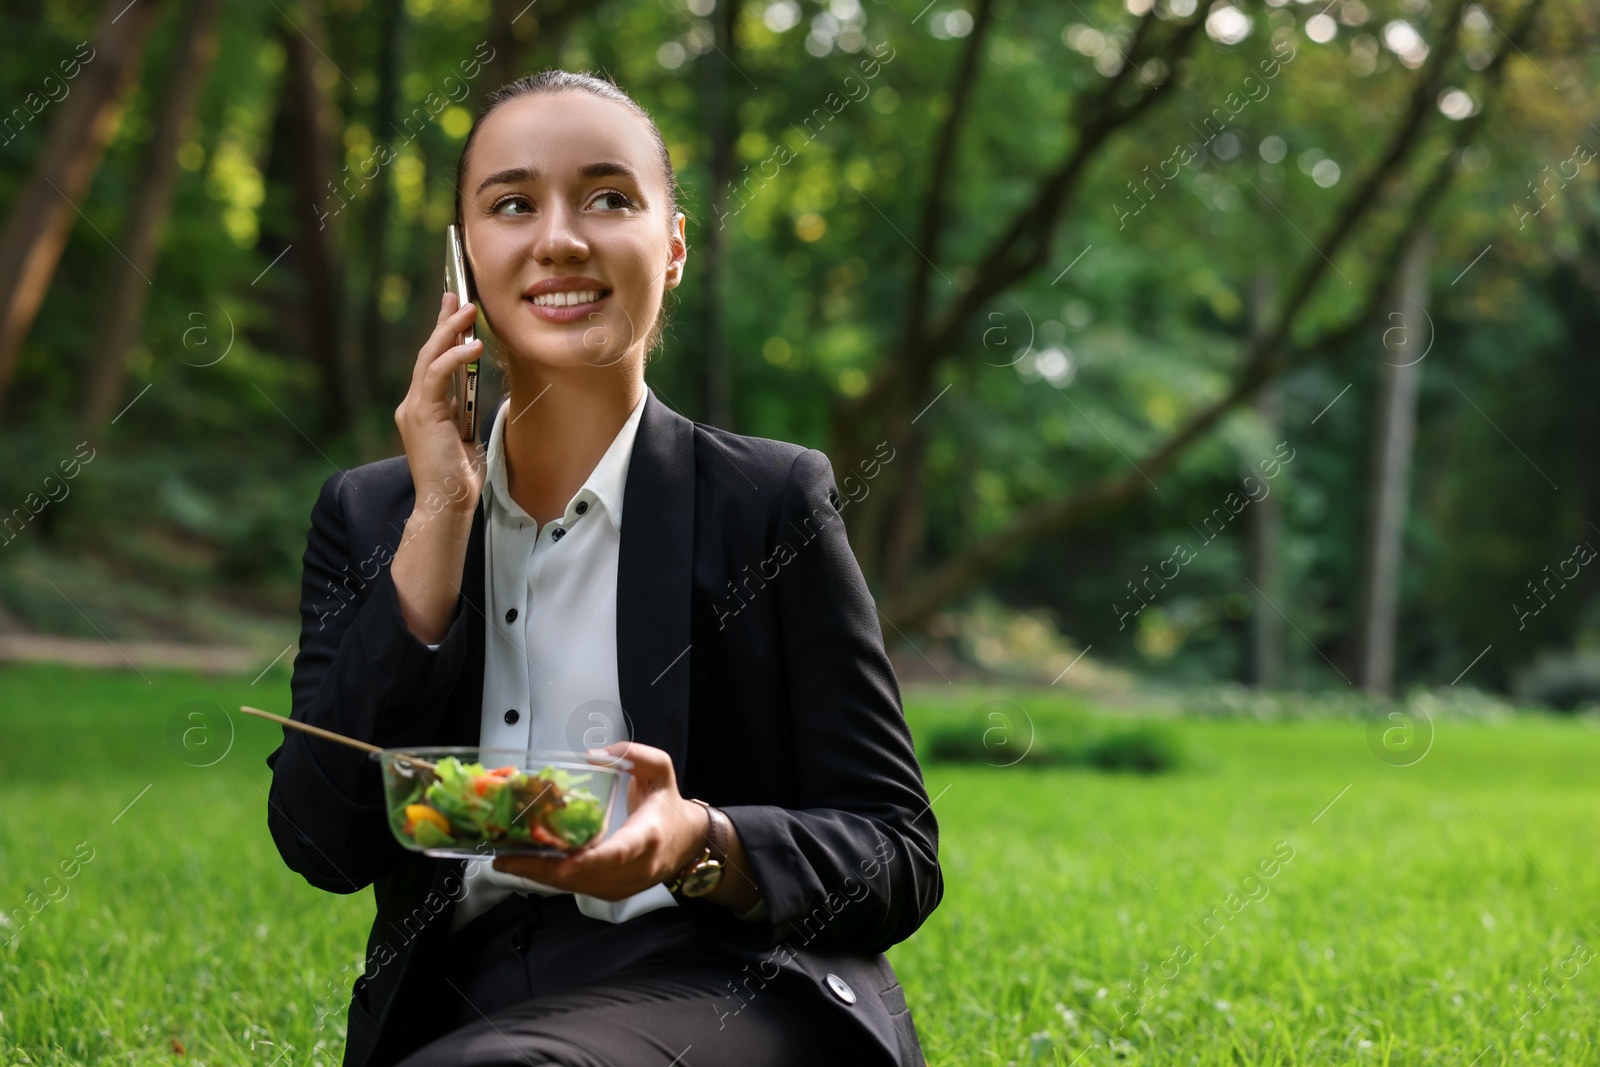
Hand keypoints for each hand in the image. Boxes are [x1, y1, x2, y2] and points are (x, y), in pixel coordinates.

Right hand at [388, 291, 485, 642]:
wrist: (447, 506)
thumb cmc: (460, 477)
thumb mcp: (467, 435)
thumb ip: (466, 411)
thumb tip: (479, 389)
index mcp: (424, 409)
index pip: (433, 362)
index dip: (443, 333)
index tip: (455, 308)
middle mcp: (414, 405)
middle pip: (428, 352)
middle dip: (444, 322)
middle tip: (459, 295)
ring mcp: (414, 409)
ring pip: (429, 358)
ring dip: (449, 331)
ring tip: (468, 310)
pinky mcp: (422, 416)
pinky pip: (435, 376)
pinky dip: (454, 357)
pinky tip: (472, 343)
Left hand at [491, 742, 708, 901]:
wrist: (688, 843)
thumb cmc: (669, 807)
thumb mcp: (660, 770)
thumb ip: (634, 754)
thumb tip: (594, 753)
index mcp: (647, 837)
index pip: (618, 853)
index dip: (588, 861)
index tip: (561, 864)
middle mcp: (634, 869)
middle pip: (583, 876)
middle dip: (542, 869)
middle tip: (505, 857)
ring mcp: (622, 886)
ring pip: (575, 887)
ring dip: (539, 876)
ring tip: (506, 860)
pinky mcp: (611, 893)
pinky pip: (577, 888)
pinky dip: (550, 879)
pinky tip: (526, 866)